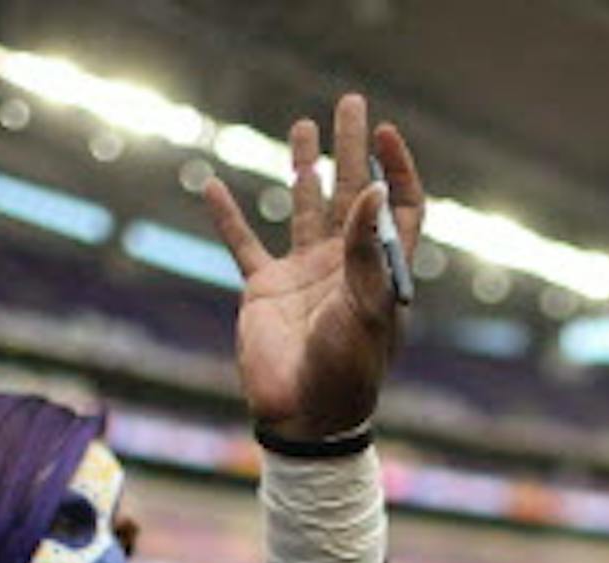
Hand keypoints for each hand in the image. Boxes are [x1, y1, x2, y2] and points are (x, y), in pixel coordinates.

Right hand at [204, 93, 425, 439]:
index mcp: (379, 268)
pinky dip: (228, 216)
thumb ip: (364, 250)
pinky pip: (244, 244)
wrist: (305, 413)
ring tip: (303, 127)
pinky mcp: (265, 289)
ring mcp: (303, 274)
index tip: (385, 133)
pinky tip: (211, 185)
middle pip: (352, 192)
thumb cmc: (347, 370)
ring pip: (304, 207)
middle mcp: (344, 263)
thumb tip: (373, 190)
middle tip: (350, 103)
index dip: (396, 169)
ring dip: (303, 167)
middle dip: (351, 148)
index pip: (397, 207)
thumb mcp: (366, 309)